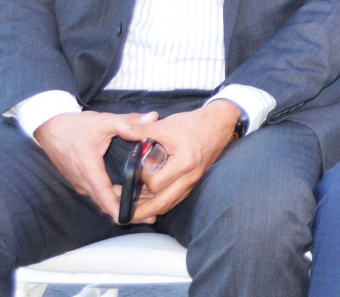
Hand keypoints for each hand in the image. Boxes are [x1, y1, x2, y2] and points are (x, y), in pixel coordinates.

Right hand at [32, 110, 156, 218]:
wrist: (50, 128)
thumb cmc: (74, 126)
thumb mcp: (103, 121)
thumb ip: (129, 120)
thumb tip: (153, 115)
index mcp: (88, 167)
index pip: (102, 191)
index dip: (114, 206)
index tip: (125, 218)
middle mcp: (82, 179)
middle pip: (104, 201)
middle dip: (125, 210)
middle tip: (148, 217)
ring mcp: (80, 182)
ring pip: (101, 198)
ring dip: (119, 205)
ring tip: (143, 209)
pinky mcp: (80, 181)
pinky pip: (97, 193)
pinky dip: (111, 198)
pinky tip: (127, 196)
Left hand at [133, 101, 241, 221]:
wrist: (220, 123)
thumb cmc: (194, 124)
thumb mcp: (166, 125)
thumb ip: (140, 129)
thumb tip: (119, 127)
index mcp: (184, 163)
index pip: (156, 183)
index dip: (142, 179)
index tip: (136, 169)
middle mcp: (189, 176)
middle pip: (163, 203)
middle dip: (142, 211)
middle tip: (124, 216)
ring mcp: (193, 181)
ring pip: (170, 203)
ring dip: (151, 209)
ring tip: (133, 211)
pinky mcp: (193, 181)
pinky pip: (176, 197)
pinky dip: (162, 201)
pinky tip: (150, 199)